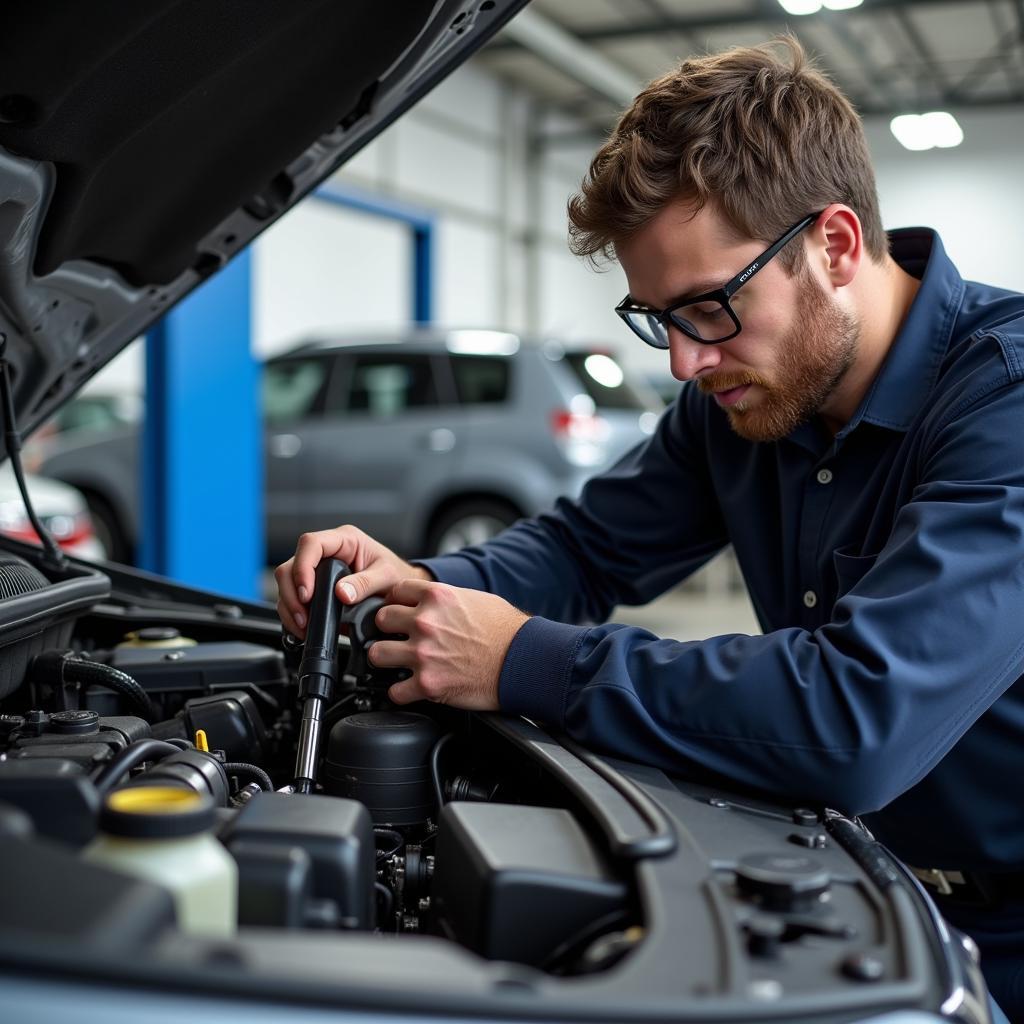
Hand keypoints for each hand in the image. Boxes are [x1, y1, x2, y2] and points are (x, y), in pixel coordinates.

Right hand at [275, 525, 430, 636]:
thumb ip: (366, 583)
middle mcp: (327, 552)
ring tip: (303, 626)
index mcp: (345, 540)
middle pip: (291, 565)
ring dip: (290, 607)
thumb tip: (342, 593)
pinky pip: (293, 598)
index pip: (311, 544)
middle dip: (292, 593)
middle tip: (303, 617)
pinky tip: (303, 627)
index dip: (303, 567)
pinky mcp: (314, 587)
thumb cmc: (396, 576)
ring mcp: (317, 569)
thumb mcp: (387, 577)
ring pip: (287, 583)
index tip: (307, 593)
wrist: (400, 591)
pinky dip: (293, 615)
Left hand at [369, 579, 528, 710]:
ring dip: (386, 659)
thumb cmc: (506, 632)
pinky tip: (410, 689)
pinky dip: (400, 693)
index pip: (395, 590)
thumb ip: (444, 600)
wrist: (523, 661)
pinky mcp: (428, 684)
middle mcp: (426, 622)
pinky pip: (394, 692)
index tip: (399, 611)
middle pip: (380, 620)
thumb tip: (429, 602)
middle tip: (397, 637)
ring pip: (377, 654)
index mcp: (437, 596)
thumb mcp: (474, 599)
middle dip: (387, 629)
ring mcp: (423, 654)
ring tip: (397, 663)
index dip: (396, 602)